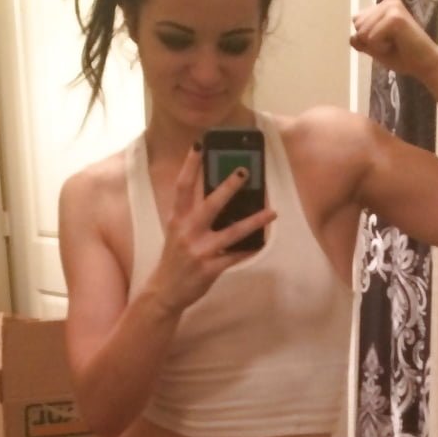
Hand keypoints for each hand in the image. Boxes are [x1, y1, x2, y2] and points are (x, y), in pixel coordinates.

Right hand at [150, 146, 275, 314]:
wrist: (165, 291)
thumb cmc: (175, 258)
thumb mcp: (178, 233)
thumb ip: (194, 216)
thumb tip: (224, 198)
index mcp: (177, 220)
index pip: (182, 187)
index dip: (190, 165)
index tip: (199, 145)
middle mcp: (187, 232)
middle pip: (210, 204)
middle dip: (228, 187)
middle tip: (245, 171)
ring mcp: (199, 251)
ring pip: (232, 233)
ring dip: (254, 221)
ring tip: (272, 212)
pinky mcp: (210, 269)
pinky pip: (235, 257)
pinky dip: (250, 249)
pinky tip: (262, 243)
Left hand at [350, 0, 437, 81]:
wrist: (425, 64)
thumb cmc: (404, 57)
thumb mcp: (377, 49)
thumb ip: (363, 42)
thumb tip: (352, 37)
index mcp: (384, 5)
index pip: (357, 21)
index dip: (368, 39)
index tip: (388, 42)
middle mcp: (388, 1)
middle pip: (358, 25)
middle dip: (371, 42)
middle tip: (392, 44)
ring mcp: (392, 7)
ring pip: (363, 32)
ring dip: (376, 46)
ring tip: (395, 44)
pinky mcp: (395, 18)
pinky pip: (371, 38)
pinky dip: (381, 48)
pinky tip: (397, 45)